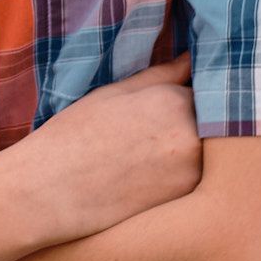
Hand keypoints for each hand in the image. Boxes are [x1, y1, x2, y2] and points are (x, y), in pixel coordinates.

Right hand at [20, 52, 202, 245]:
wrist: (48, 192)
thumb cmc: (73, 136)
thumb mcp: (114, 94)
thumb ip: (162, 75)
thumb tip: (195, 58)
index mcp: (174, 100)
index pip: (205, 87)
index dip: (187, 94)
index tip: (165, 105)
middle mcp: (193, 135)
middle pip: (211, 120)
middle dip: (193, 120)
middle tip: (153, 132)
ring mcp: (194, 172)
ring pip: (207, 150)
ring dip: (189, 147)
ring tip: (147, 154)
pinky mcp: (187, 201)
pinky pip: (198, 177)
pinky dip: (182, 173)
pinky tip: (148, 176)